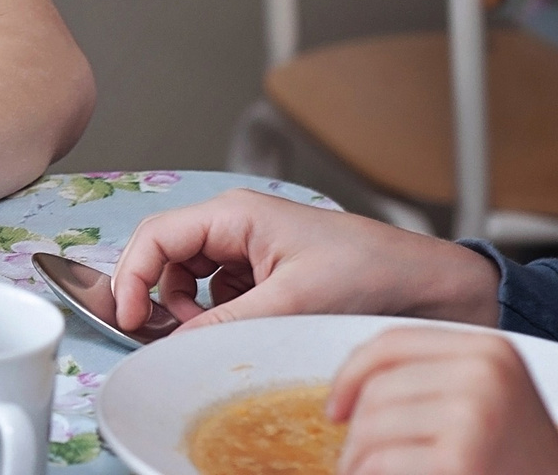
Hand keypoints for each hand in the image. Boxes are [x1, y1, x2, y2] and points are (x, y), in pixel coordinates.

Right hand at [108, 190, 500, 335]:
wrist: (430, 285)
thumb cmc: (370, 271)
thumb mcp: (292, 300)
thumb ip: (225, 321)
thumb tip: (173, 344)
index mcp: (235, 214)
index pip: (156, 236)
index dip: (131, 277)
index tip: (128, 320)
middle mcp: (236, 225)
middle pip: (167, 256)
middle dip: (158, 296)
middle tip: (164, 336)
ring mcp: (251, 248)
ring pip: (190, 277)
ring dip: (190, 308)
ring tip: (209, 334)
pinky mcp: (267, 272)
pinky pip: (220, 293)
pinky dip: (217, 313)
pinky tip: (240, 329)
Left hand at [330, 328, 557, 474]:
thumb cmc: (520, 464)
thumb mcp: (489, 402)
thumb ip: (434, 380)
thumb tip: (351, 384)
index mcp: (489, 350)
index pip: (393, 343)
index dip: (352, 373)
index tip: (336, 408)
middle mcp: (484, 373)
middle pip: (379, 388)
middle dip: (355, 430)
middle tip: (354, 462)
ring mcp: (474, 415)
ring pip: (373, 425)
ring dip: (357, 460)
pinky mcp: (462, 458)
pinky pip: (382, 461)